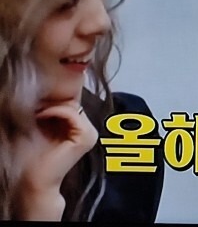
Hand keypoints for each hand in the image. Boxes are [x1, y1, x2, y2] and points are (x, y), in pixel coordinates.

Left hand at [14, 102, 98, 219]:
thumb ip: (49, 112)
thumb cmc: (34, 158)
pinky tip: (41, 116)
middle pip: (73, 103)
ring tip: (36, 112)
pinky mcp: (85, 137)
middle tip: (34, 105)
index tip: (36, 102)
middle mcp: (88, 130)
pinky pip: (73, 114)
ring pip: (73, 106)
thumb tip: (44, 90)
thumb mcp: (42, 129)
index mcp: (80, 129)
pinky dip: (56, 111)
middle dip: (53, 101)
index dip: (54, 99)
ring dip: (52, 106)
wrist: (36, 181)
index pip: (71, 103)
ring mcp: (89, 134)